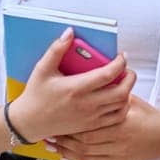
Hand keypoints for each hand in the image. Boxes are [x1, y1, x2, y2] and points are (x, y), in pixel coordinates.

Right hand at [11, 29, 133, 142]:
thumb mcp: (42, 69)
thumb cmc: (36, 95)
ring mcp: (90, 117)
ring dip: (127, 92)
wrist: (30, 122)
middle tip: (127, 69)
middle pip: (121, 91)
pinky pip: (117, 118)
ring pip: (121, 105)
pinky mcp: (91, 126)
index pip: (108, 74)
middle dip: (130, 77)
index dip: (120, 63)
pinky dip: (123, 107)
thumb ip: (57, 49)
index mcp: (75, 88)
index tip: (121, 56)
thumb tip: (69, 32)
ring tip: (123, 82)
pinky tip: (118, 99)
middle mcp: (86, 104)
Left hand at [48, 96, 159, 159]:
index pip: (88, 127)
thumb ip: (112, 94)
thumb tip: (95, 81)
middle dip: (64, 140)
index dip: (70, 126)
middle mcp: (118, 143)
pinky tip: (69, 156)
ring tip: (53, 146)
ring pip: (86, 157)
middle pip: (83, 144)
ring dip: (67, 152)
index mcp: (120, 125)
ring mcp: (118, 157)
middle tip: (49, 135)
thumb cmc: (149, 116)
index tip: (56, 121)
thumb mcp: (131, 101)